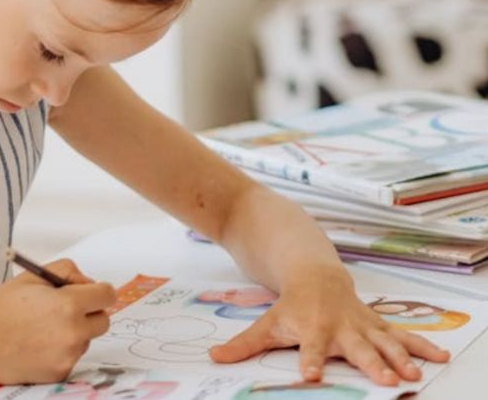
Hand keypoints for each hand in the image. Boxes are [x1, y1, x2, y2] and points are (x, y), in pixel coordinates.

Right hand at [0, 258, 116, 384]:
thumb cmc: (0, 307)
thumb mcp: (34, 276)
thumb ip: (67, 272)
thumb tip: (87, 283)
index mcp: (68, 304)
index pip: (107, 295)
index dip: (99, 291)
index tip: (92, 293)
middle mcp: (73, 333)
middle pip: (103, 321)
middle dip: (90, 312)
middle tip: (66, 308)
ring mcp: (67, 356)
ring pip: (86, 339)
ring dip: (75, 332)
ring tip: (43, 327)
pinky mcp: (59, 373)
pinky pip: (71, 357)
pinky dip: (61, 350)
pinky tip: (37, 344)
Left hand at [208, 267, 450, 385]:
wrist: (315, 275)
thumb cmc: (290, 306)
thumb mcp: (267, 323)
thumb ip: (244, 344)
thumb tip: (214, 357)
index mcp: (312, 329)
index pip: (310, 349)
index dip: (311, 361)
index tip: (311, 375)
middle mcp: (340, 328)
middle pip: (356, 349)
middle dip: (371, 363)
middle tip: (386, 380)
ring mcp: (362, 326)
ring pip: (385, 343)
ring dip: (401, 358)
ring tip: (415, 375)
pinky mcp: (378, 326)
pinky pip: (403, 337)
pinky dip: (423, 346)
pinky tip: (441, 357)